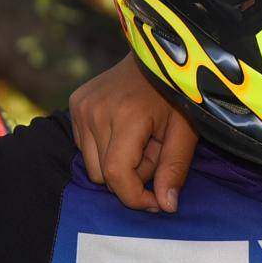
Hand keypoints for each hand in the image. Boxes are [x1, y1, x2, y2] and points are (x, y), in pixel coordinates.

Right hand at [67, 56, 198, 212]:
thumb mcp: (186, 132)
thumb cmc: (176, 94)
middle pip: (104, 175)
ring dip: (118, 165)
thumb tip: (166, 207)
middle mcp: (96, 111)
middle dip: (132, 177)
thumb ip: (174, 169)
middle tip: (155, 153)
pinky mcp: (75, 104)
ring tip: (141, 142)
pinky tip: (125, 131)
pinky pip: (85, 149)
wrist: (155, 55)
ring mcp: (82, 106)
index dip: (136, 197)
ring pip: (93, 166)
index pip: (117, 175)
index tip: (157, 201)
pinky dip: (105, 150)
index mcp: (127, 116)